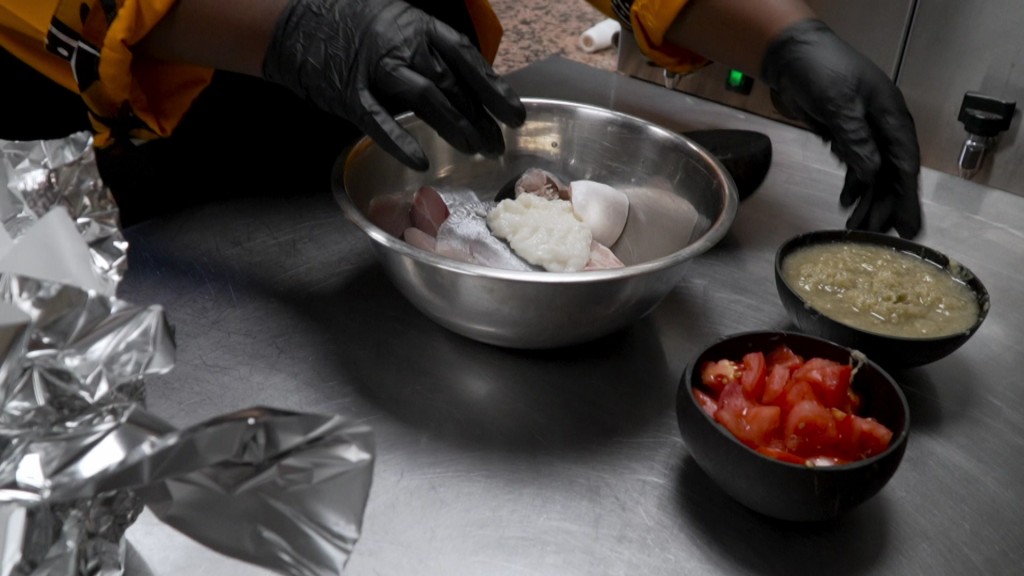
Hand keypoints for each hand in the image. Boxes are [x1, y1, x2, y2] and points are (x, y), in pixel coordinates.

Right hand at [261, 0, 525, 170]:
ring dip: (454, 127)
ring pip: (426, 99)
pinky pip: (379, 121)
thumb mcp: (397, 22)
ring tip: (477, 151)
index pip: (466, 59)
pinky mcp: (348, 94)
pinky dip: (401, 140)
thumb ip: (427, 51)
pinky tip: (420, 161)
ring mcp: (374, 69)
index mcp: (417, 26)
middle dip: (480, 117)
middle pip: (452, 84)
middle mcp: (401, 44)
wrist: (292, 21)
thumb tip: (464, 86)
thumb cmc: (351, 25)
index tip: (515, 114)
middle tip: (499, 145)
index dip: (494, 88)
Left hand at [762, 19, 921, 237]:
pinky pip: (856, 166)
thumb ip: (856, 140)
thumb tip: (872, 175)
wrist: (791, 55)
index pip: (904, 163)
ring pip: (872, 174)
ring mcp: (864, 131)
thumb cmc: (820, 69)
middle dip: (886, 206)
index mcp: (890, 116)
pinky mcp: (844, 135)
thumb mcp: (839, 105)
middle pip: (890, 174)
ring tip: (858, 229)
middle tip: (881, 237)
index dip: (907, 197)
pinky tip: (846, 204)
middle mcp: (882, 126)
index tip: (909, 226)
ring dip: (867, 201)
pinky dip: (852, 186)